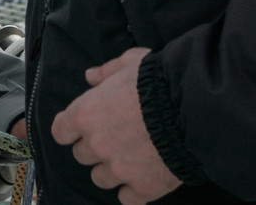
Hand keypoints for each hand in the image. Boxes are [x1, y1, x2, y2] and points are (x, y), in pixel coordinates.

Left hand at [51, 48, 180, 204]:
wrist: (194, 109)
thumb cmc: (160, 82)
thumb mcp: (129, 63)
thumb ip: (106, 71)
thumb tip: (91, 76)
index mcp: (86, 114)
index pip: (61, 131)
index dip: (71, 129)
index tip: (81, 127)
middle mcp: (97, 144)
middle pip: (82, 155)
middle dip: (95, 147)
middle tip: (115, 137)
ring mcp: (120, 169)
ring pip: (100, 178)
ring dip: (111, 170)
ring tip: (130, 157)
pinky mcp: (144, 187)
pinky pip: (128, 199)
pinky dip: (134, 192)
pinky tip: (143, 179)